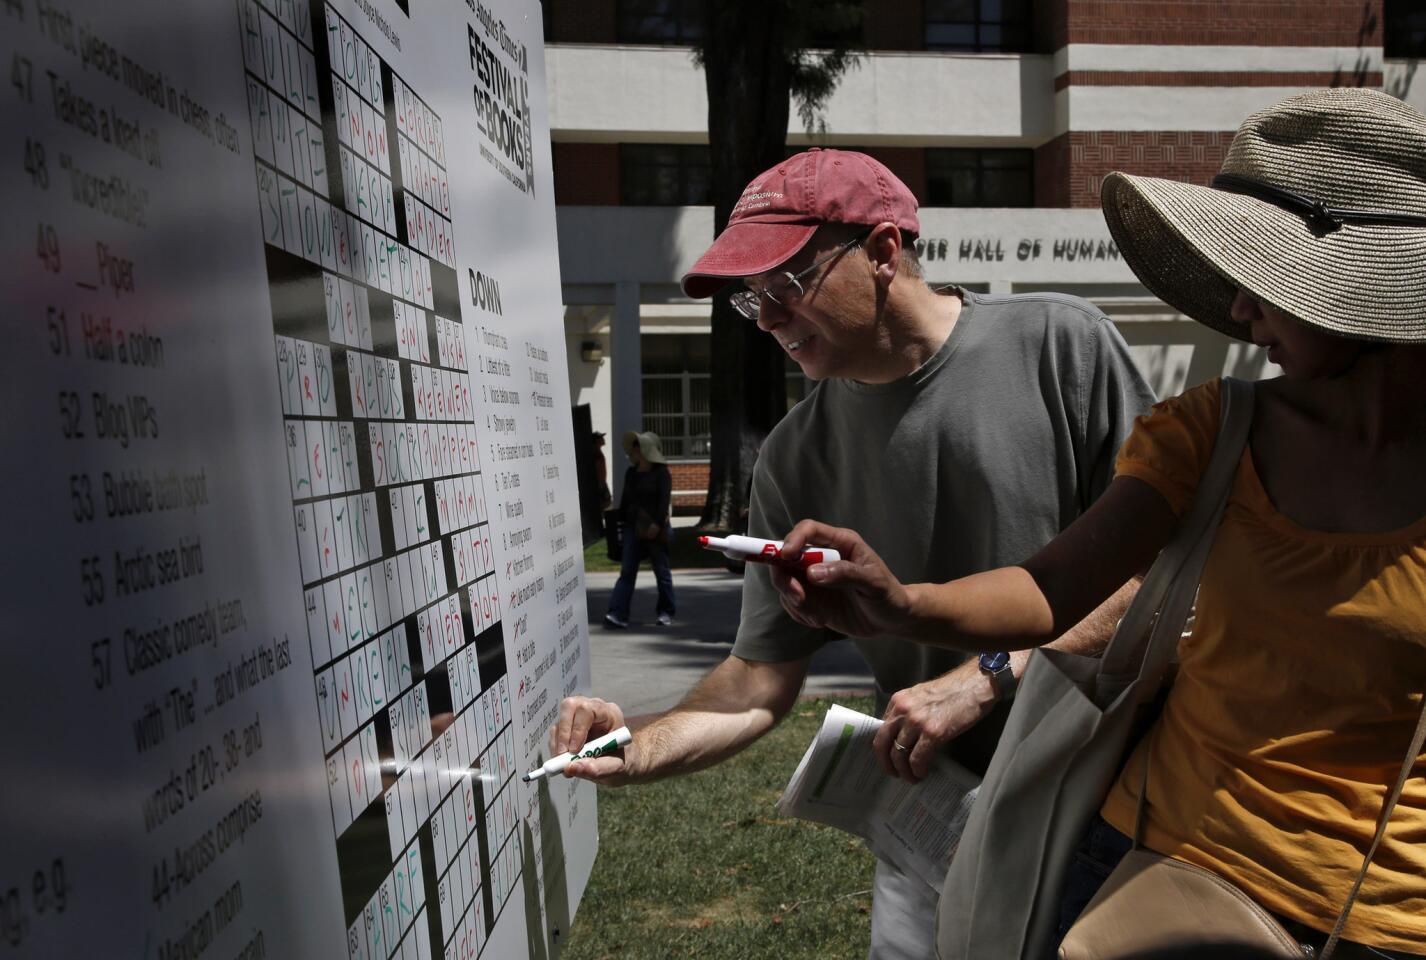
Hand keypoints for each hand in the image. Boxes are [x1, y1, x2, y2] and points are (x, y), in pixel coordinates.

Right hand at [551, 696, 635, 784]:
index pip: (587, 710)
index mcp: (609, 714)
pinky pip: (556, 734)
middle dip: (563, 733)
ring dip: (558, 745)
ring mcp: (579, 717)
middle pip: (569, 706)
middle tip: (563, 756)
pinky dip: (556, 749)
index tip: (574, 751)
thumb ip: (598, 768)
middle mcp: (593, 710)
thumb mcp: (618, 768)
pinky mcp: (569, 728)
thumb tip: (570, 767)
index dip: (577, 729)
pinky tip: (566, 762)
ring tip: (567, 765)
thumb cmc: (626, 761)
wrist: (626, 762)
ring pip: (559, 722)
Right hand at [770, 520, 913, 638]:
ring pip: (785, 581)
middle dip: (785, 577)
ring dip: (794, 601)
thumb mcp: (873, 583)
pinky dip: (799, 613)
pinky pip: (791, 602)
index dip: (793, 539)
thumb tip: (812, 573)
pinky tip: (819, 621)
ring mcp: (813, 578)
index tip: (786, 555)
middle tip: (799, 598)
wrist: (891, 620)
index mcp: (839, 543)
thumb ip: (845, 574)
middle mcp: (821, 557)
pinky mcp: (810, 598)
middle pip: (786, 556)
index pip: (808, 530)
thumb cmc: (888, 594)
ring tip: (817, 618)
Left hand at [871, 663, 997, 782]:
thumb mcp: (921, 696)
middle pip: (882, 743)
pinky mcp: (932, 733)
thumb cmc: (953, 691)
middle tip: (894, 773)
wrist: (975, 685)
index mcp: (898, 700)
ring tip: (912, 777)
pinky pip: (917, 758)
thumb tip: (903, 735)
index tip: (890, 758)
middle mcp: (902, 710)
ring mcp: (916, 721)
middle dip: (886, 763)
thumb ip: (908, 712)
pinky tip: (922, 773)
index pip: (881, 729)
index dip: (884, 748)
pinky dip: (917, 770)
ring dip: (904, 771)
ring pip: (898, 754)